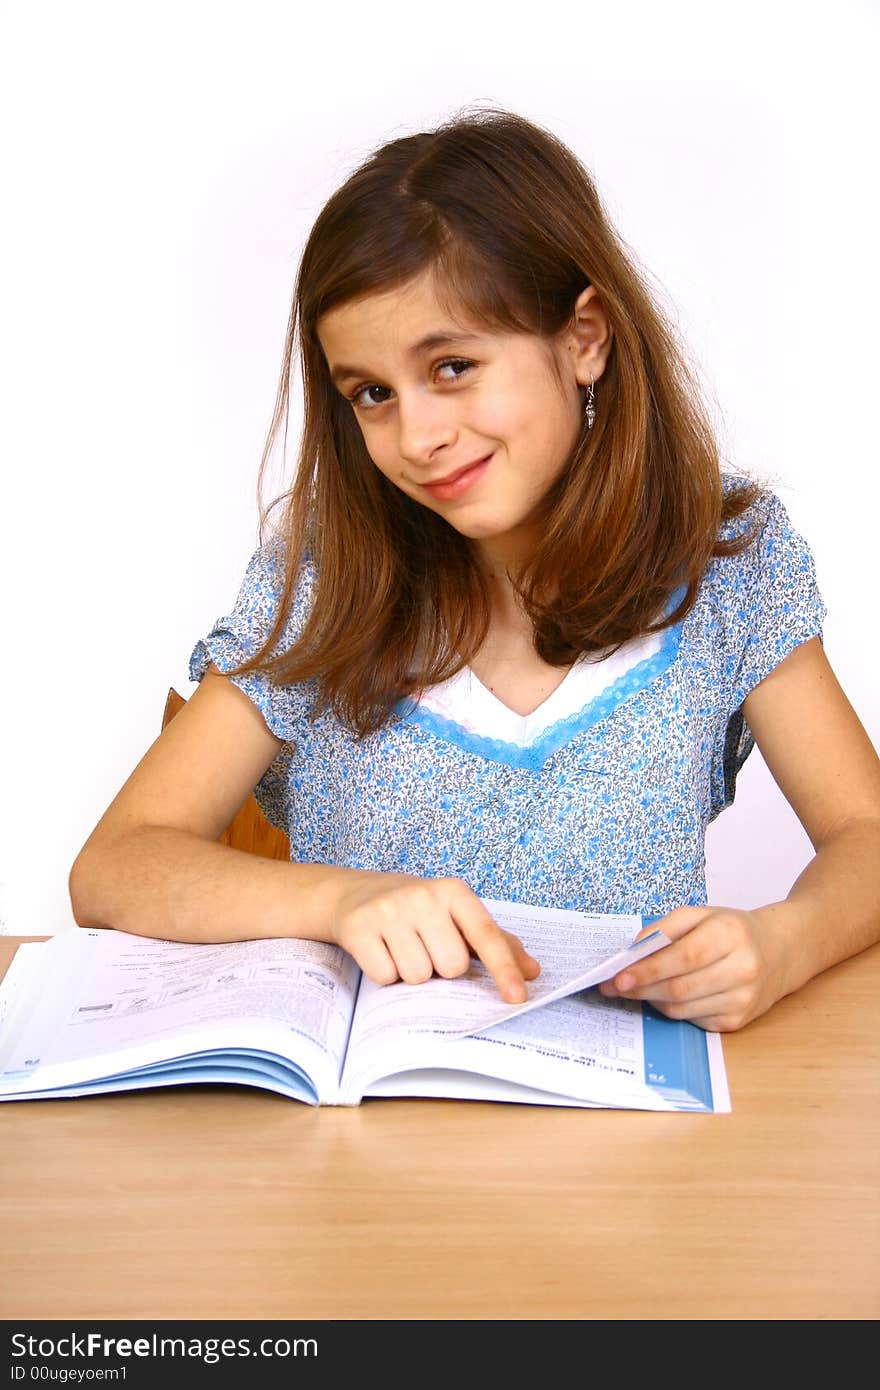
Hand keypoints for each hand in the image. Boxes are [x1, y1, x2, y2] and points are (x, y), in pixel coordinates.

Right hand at [329, 872, 540, 1002]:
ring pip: (418, 976)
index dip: (504, 969)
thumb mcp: (456, 916)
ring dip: (412, 973)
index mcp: (454, 892)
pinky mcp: (359, 927)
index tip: (518, 997)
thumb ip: (496, 943)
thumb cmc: (417, 911)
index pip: (486, 936)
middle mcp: (423, 896)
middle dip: (442, 969)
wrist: (354, 893)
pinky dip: (385, 973)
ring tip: (402, 948)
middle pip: (452, 967)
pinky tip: (381, 950)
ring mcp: (389, 910)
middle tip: (427, 948)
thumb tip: (532, 972)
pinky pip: (386, 977)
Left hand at [598, 904, 789, 1031]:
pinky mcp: (738, 1021)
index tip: (619, 977)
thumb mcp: (702, 915)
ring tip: (635, 989)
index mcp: (731, 935)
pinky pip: (693, 1020)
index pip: (683, 957)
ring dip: (652, 1001)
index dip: (648, 970)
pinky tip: (664, 996)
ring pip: (682, 1009)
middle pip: (679, 988)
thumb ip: (665, 927)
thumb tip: (634, 951)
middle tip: (614, 987)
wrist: (781, 952)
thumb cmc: (734, 930)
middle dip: (641, 989)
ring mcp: (742, 1000)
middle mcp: (742, 969)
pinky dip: (672, 1009)